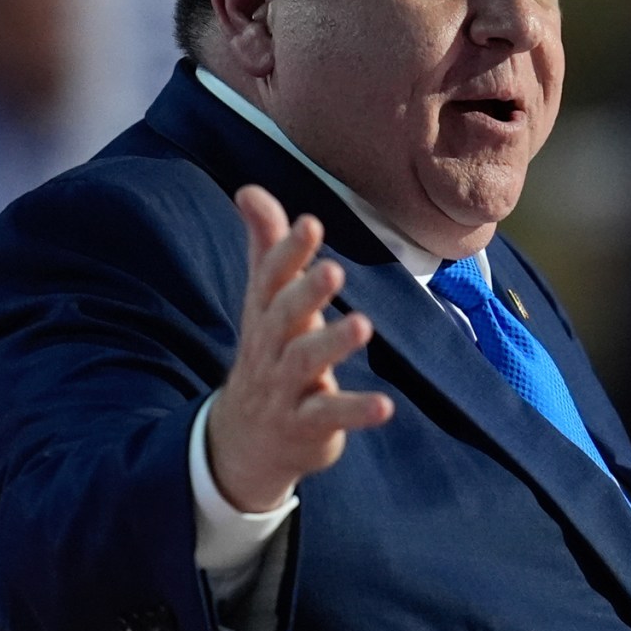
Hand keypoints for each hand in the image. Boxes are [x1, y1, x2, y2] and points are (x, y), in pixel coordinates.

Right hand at [206, 186, 395, 511]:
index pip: (270, 279)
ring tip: (363, 324)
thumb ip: (266, 247)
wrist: (244, 441)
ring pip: (305, 363)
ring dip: (333, 343)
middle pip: (284, 317)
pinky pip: (329, 416)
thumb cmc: (268, 355)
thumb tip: (249, 189)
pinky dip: (356, 411)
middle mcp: (271, 347)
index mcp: (264, 314)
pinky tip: (385, 406)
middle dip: (306, 293)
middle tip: (333, 270)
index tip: (311, 224)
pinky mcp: (305, 425)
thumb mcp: (265, 304)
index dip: (288, 252)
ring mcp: (285, 388)